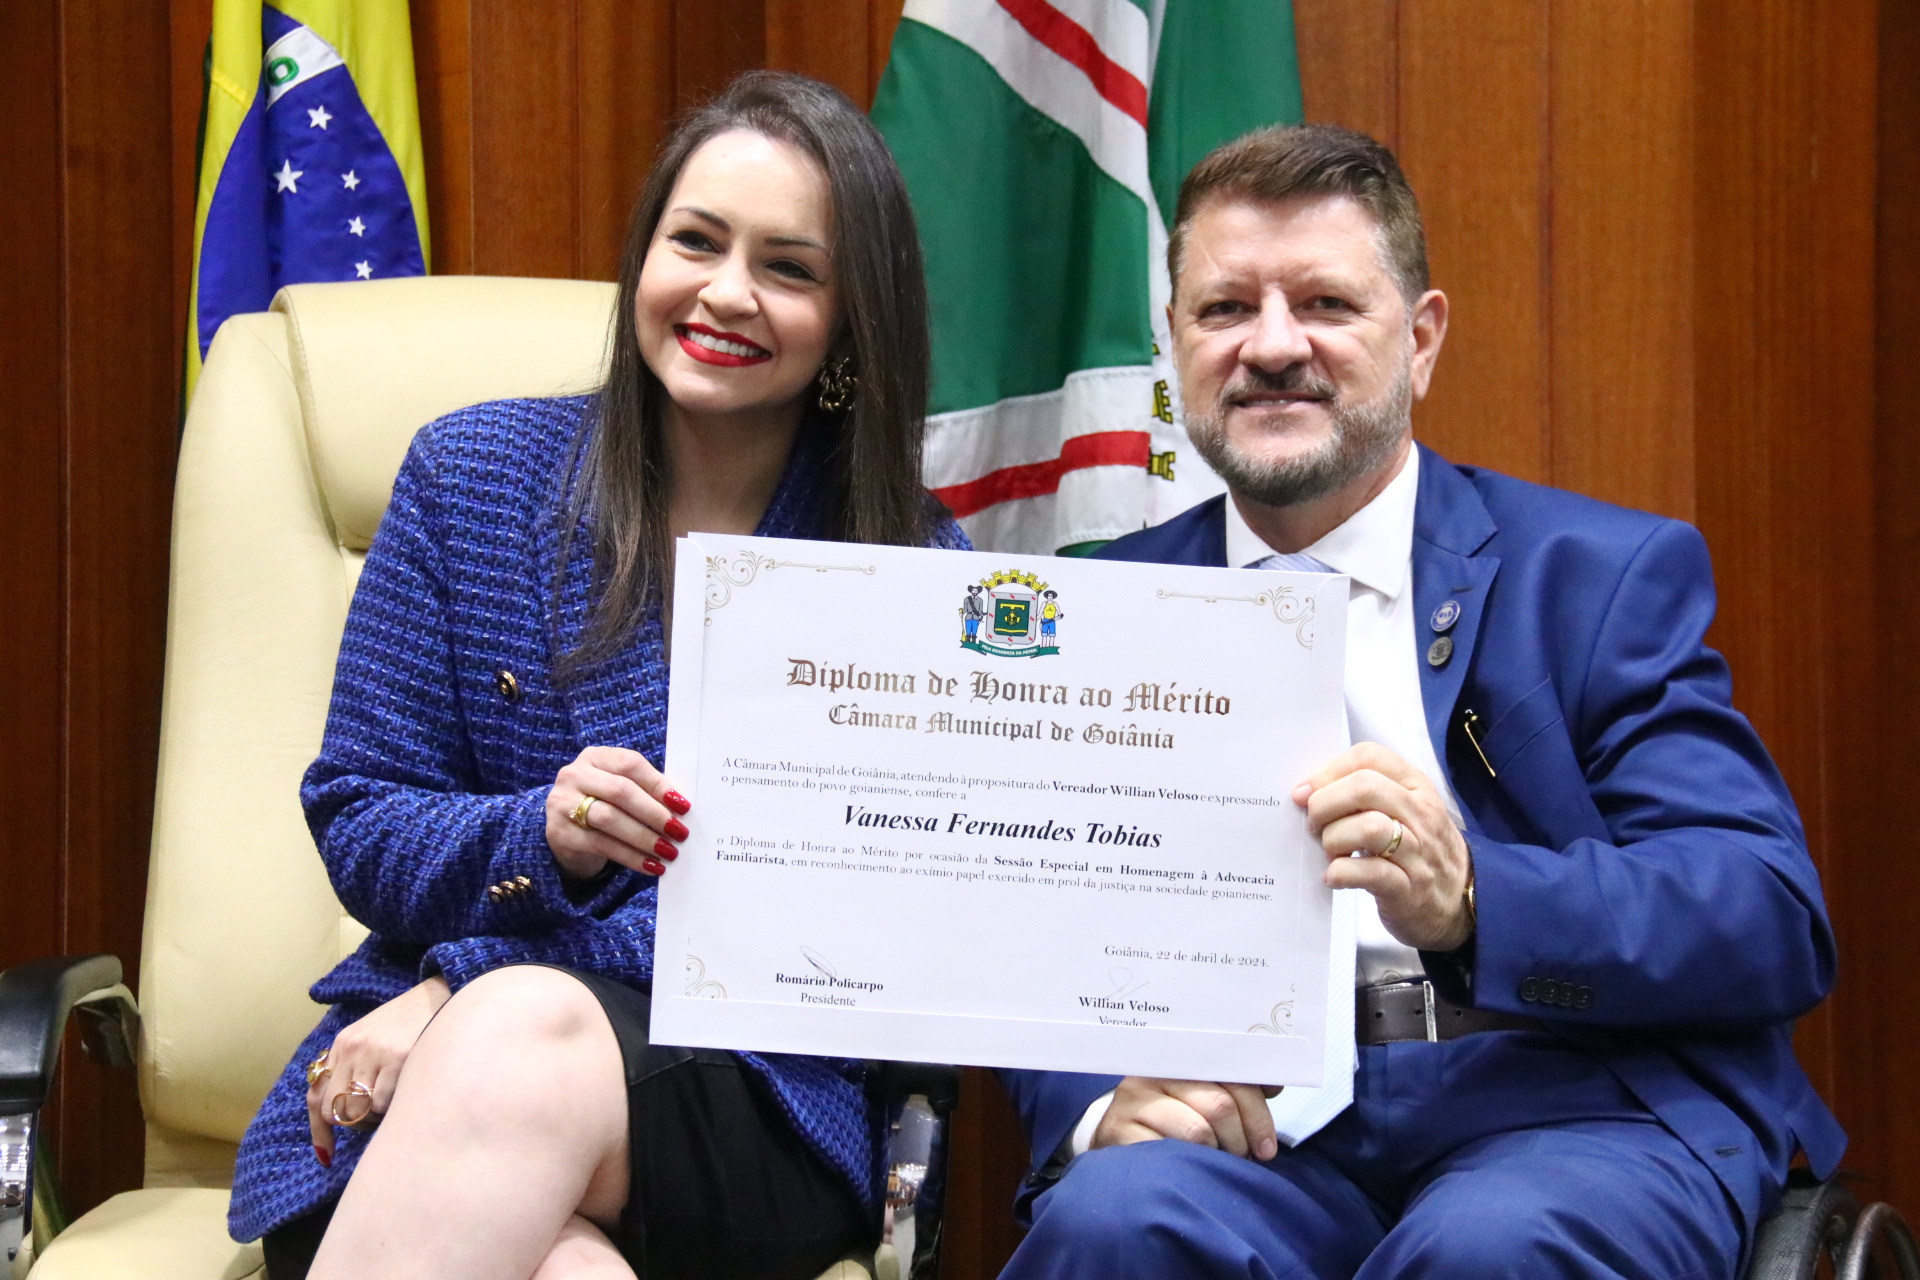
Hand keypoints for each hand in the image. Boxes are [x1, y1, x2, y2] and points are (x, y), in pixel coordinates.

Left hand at [308, 976, 451, 1164]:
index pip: (316, 1096)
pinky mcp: (397, 1058)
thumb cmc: (413, 1023)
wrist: (445, 993)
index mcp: (344, 1043)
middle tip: (374, 1121)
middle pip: (334, 1110)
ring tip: (397, 1098)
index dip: (320, 1131)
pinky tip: (409, 1088)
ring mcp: (373, 1052)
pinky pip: (383, 1104)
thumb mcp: (375, 1037)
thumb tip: (343, 1111)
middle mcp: (353, 1047)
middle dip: (352, 1124)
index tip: (326, 1156)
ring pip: (360, 1111)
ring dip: (378, 1116)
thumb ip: (355, 1066)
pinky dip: (395, 1106)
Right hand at [546, 745, 691, 879]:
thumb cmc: (603, 806)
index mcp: (595, 757)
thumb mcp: (619, 791)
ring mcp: (562, 803)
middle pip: (620, 791)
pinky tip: (650, 865)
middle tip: (679, 831)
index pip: (630, 764)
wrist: (566, 834)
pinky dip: (630, 856)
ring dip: (644, 837)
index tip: (683, 806)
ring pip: (609, 818)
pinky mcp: (560, 833)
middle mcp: (574, 775)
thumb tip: (680, 806)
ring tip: (668, 851)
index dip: (658, 784)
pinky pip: (601, 845)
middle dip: (654, 813)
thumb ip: (646, 791)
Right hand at [1091, 1077, 1280, 1160]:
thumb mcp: (1203, 1095)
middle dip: (1241, 1139)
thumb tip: (1275, 1083)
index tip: (1267, 1146)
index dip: (1257, 1112)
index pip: (1231, 1076)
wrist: (1118, 1136)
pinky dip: (1188, 1165)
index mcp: (1182, 1058)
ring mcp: (1134, 1100)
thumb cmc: (1172, 1116)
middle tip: (1244, 1159)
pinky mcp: (1119, 1130)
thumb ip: (1237, 1088)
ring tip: (1218, 1163)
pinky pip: (1168, 1152)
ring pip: (1198, 1130)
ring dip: (1217, 1155)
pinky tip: (1191, 1170)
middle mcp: (1155, 1073)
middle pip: (1219, 1105)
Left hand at [1295, 742, 1472, 950]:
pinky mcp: (1408, 890)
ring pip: (1368, 828)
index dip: (1328, 771)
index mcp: (1416, 786)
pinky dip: (1341, 873)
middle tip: (1315, 824)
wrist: (1460, 901)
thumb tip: (1308, 791)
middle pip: (1364, 787)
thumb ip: (1365, 794)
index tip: (1306, 791)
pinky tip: (1334, 876)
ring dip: (1334, 838)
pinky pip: (1369, 872)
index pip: (1369, 756)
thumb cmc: (1419, 850)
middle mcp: (1421, 814)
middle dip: (1325, 803)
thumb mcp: (1404, 809)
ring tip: (1330, 850)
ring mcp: (1418, 853)